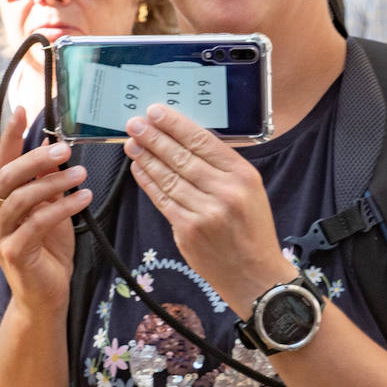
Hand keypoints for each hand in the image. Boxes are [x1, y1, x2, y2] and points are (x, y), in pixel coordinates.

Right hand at [0, 106, 90, 311]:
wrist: (46, 292)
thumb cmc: (48, 248)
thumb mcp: (51, 208)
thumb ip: (48, 182)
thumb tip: (54, 146)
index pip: (2, 162)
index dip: (11, 137)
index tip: (22, 110)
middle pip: (7, 177)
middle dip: (35, 159)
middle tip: (65, 148)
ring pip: (22, 198)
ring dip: (54, 182)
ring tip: (83, 173)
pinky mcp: (14, 251)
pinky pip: (38, 221)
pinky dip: (64, 206)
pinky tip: (84, 197)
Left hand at [124, 104, 288, 311]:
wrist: (254, 273)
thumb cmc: (252, 230)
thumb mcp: (251, 191)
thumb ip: (223, 170)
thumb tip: (186, 144)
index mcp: (244, 176)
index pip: (204, 142)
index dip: (176, 125)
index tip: (157, 112)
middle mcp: (225, 191)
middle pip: (181, 157)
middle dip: (154, 137)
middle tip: (135, 123)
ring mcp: (205, 212)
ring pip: (168, 177)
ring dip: (146, 158)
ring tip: (132, 143)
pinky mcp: (187, 230)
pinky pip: (162, 200)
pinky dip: (148, 183)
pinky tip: (139, 169)